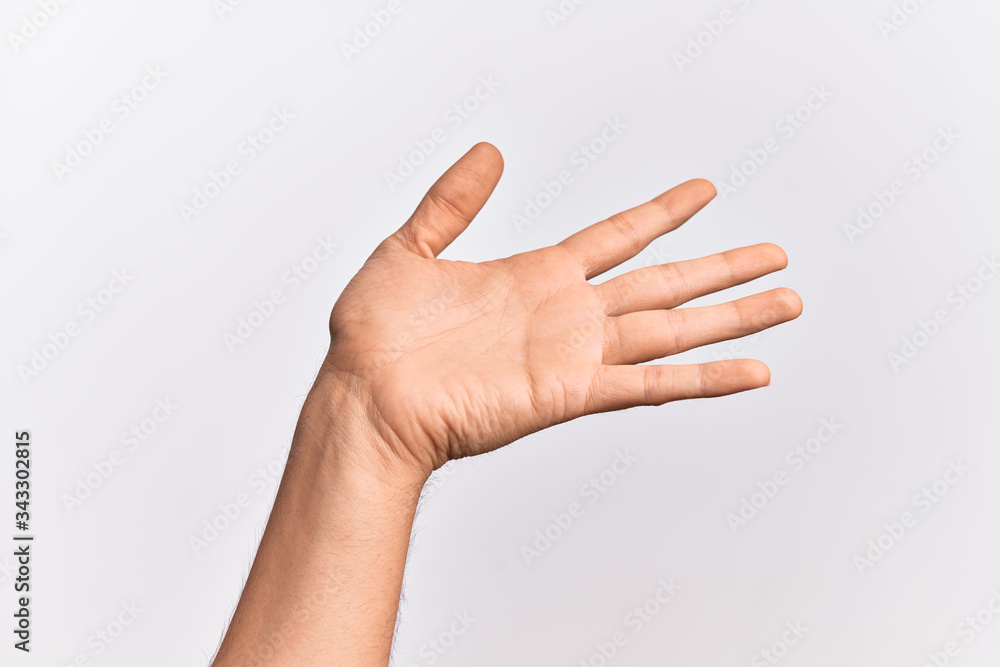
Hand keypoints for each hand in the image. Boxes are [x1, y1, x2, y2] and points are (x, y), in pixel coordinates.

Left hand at [321, 143, 801, 477]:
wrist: (364, 400)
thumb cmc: (374, 338)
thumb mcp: (409, 247)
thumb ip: (452, 201)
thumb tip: (488, 152)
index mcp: (534, 277)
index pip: (616, 236)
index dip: (662, 213)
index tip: (704, 192)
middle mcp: (565, 315)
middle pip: (663, 282)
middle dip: (722, 268)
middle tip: (775, 253)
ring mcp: (574, 355)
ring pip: (673, 328)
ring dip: (731, 316)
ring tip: (787, 301)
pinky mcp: (571, 392)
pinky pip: (652, 384)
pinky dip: (705, 378)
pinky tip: (753, 370)